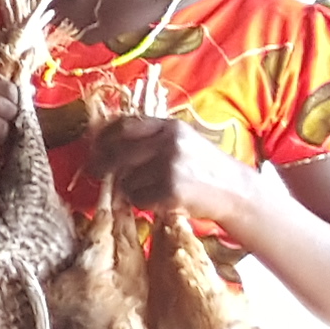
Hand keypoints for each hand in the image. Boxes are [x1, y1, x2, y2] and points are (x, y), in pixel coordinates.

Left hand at [83, 105, 260, 229]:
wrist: (236, 191)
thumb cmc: (205, 168)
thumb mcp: (183, 142)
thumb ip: (151, 139)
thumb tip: (107, 144)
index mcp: (171, 127)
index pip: (125, 126)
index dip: (104, 137)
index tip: (93, 146)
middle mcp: (169, 143)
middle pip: (118, 153)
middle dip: (102, 165)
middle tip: (94, 172)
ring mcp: (170, 166)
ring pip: (126, 180)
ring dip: (129, 188)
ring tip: (150, 188)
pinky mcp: (170, 190)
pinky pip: (138, 198)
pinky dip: (142, 203)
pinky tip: (158, 200)